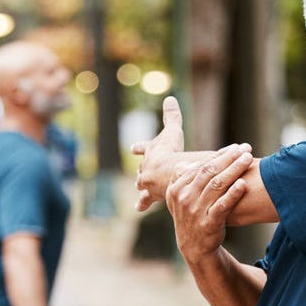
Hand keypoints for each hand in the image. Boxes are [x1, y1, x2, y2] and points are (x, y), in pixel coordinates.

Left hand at [132, 96, 184, 210]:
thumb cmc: (170, 151)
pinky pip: (145, 200)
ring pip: (141, 185)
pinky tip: (138, 208)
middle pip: (141, 169)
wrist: (166, 172)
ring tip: (139, 191)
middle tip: (139, 173)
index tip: (133, 148)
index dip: (139, 147)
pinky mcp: (150, 195)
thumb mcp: (172, 131)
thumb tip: (170, 97)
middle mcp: (145, 167)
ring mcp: (146, 182)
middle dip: (142, 171)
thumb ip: (171, 115)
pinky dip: (143, 203)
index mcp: (150, 152)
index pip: (143, 148)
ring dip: (141, 187)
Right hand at [166, 144, 252, 257]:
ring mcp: (195, 211)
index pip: (200, 166)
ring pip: (217, 185)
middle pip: (209, 172)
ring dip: (234, 170)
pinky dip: (233, 194)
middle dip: (229, 158)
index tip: (236, 147)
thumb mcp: (181, 197)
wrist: (194, 247)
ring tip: (248, 159)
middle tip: (245, 149)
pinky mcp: (208, 224)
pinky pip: (222, 206)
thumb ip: (187, 178)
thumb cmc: (193, 216)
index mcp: (176, 188)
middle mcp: (183, 198)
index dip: (220, 154)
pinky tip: (243, 184)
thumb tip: (195, 159)